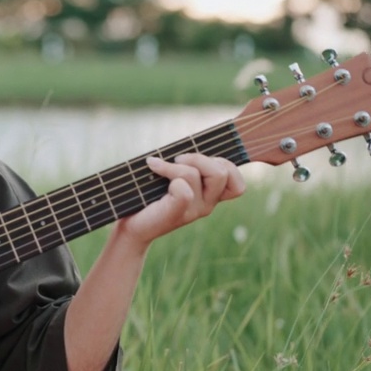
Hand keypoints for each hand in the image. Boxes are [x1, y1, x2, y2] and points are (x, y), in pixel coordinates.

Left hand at [115, 153, 244, 246]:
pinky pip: (182, 188)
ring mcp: (193, 211)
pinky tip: (153, 170)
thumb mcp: (176, 175)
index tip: (204, 160)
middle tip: (177, 160)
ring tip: (159, 166)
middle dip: (198, 157)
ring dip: (175, 164)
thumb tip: (190, 146)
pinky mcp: (176, 213)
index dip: (228, 167)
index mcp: (211, 196)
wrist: (131, 224)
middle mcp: (207, 205)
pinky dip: (167, 172)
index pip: (238, 186)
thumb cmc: (151, 195)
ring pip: (195, 174)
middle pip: (222, 172)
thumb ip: (191, 163)